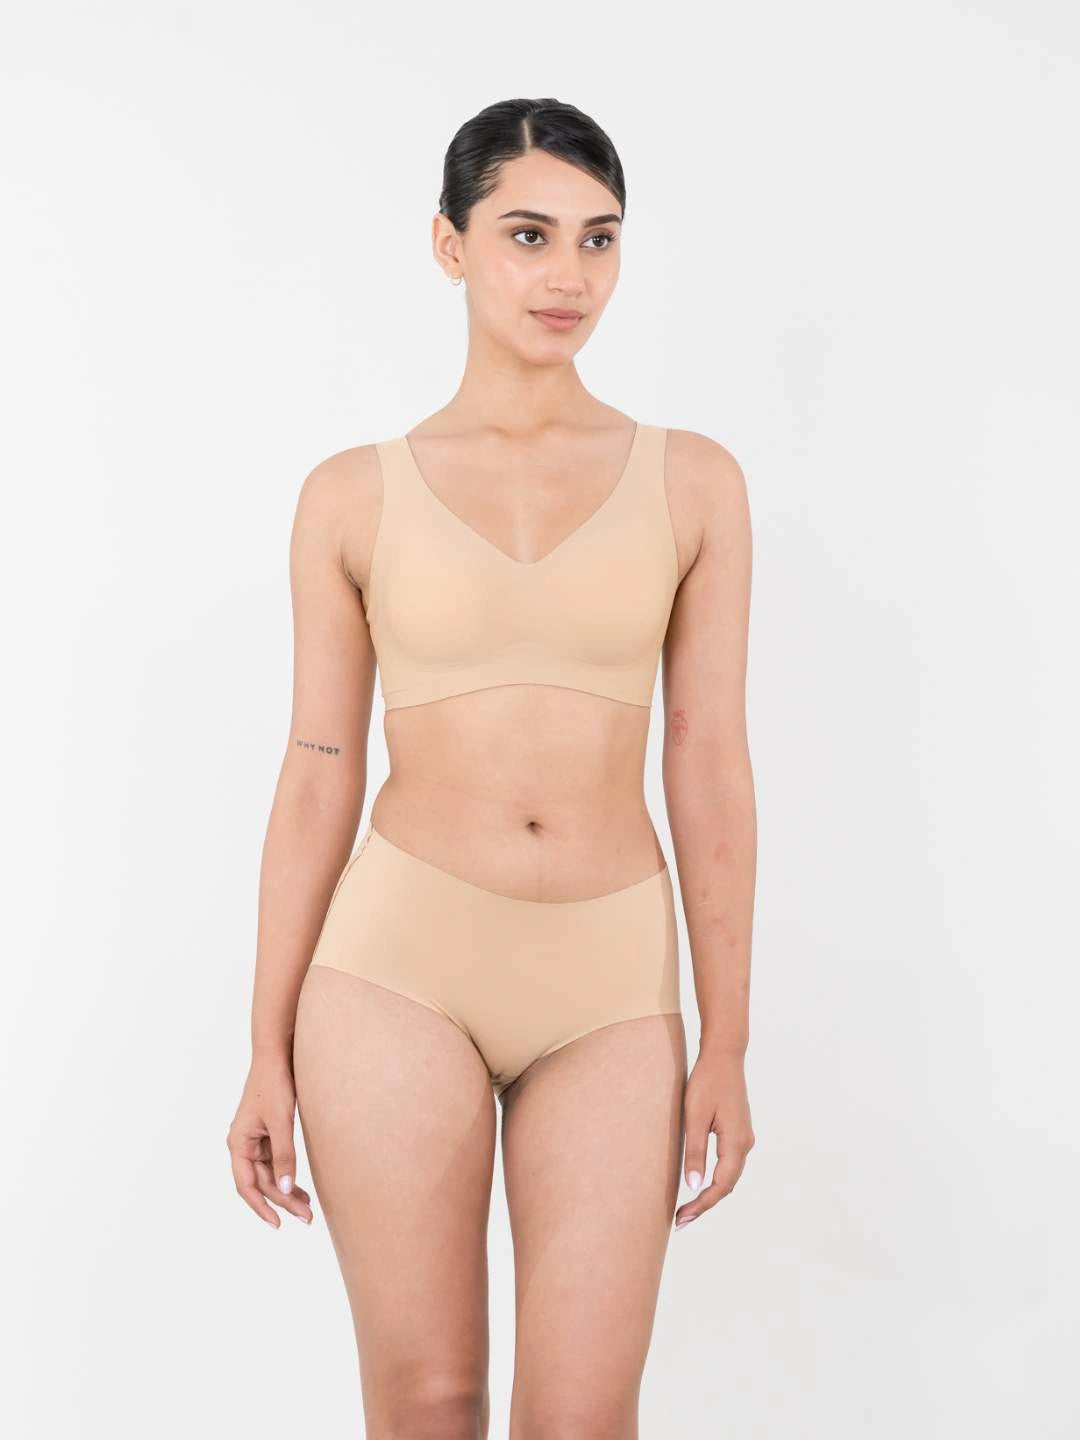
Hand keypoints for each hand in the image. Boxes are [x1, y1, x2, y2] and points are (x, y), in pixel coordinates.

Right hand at [226, 1053, 313, 1227]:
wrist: (277, 1056)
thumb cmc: (275, 1085)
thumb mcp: (281, 1122)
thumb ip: (283, 1155)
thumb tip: (284, 1187)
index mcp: (238, 1143)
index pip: (247, 1185)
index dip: (261, 1207)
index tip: (278, 1224)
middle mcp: (243, 1144)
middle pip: (261, 1182)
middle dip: (282, 1200)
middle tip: (307, 1217)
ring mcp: (255, 1140)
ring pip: (269, 1174)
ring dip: (286, 1190)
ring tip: (307, 1208)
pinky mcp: (267, 1133)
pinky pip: (275, 1161)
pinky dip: (287, 1174)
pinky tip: (301, 1187)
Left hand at [674, 1048, 754, 1229]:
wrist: (724, 1054)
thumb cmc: (706, 1082)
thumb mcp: (695, 1117)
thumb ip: (695, 1152)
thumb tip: (693, 1186)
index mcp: (736, 1143)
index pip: (720, 1186)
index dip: (701, 1206)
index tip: (681, 1219)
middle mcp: (745, 1144)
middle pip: (727, 1185)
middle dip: (704, 1204)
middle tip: (680, 1220)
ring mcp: (744, 1137)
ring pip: (729, 1175)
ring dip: (710, 1192)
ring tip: (687, 1207)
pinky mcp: (738, 1130)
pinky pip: (729, 1163)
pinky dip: (715, 1178)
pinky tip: (700, 1181)